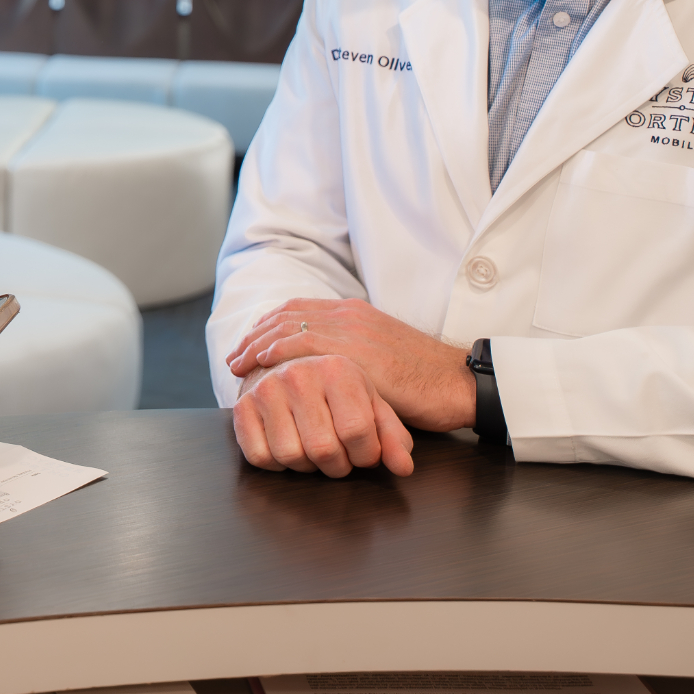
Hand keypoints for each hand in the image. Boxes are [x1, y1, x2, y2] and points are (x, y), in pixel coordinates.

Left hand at [226, 298, 474, 432]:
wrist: (458, 383)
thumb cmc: (426, 381)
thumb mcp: (383, 359)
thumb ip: (354, 356)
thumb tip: (327, 371)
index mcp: (356, 313)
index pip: (299, 310)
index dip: (269, 326)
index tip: (249, 344)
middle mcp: (349, 314)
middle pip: (287, 315)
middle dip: (255, 334)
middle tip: (234, 355)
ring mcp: (352, 329)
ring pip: (289, 327)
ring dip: (257, 344)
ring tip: (237, 363)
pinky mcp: (355, 350)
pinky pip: (305, 343)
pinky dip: (277, 351)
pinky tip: (261, 364)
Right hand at [232, 356, 414, 477]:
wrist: (285, 367)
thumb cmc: (335, 391)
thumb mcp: (371, 405)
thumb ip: (392, 436)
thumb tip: (403, 468)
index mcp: (337, 368)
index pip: (357, 431)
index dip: (366, 455)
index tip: (365, 452)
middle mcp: (298, 374)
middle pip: (324, 449)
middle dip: (339, 465)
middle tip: (341, 456)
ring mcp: (266, 390)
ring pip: (291, 456)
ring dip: (308, 466)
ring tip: (315, 448)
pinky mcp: (241, 407)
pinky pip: (260, 457)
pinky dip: (277, 464)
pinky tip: (289, 444)